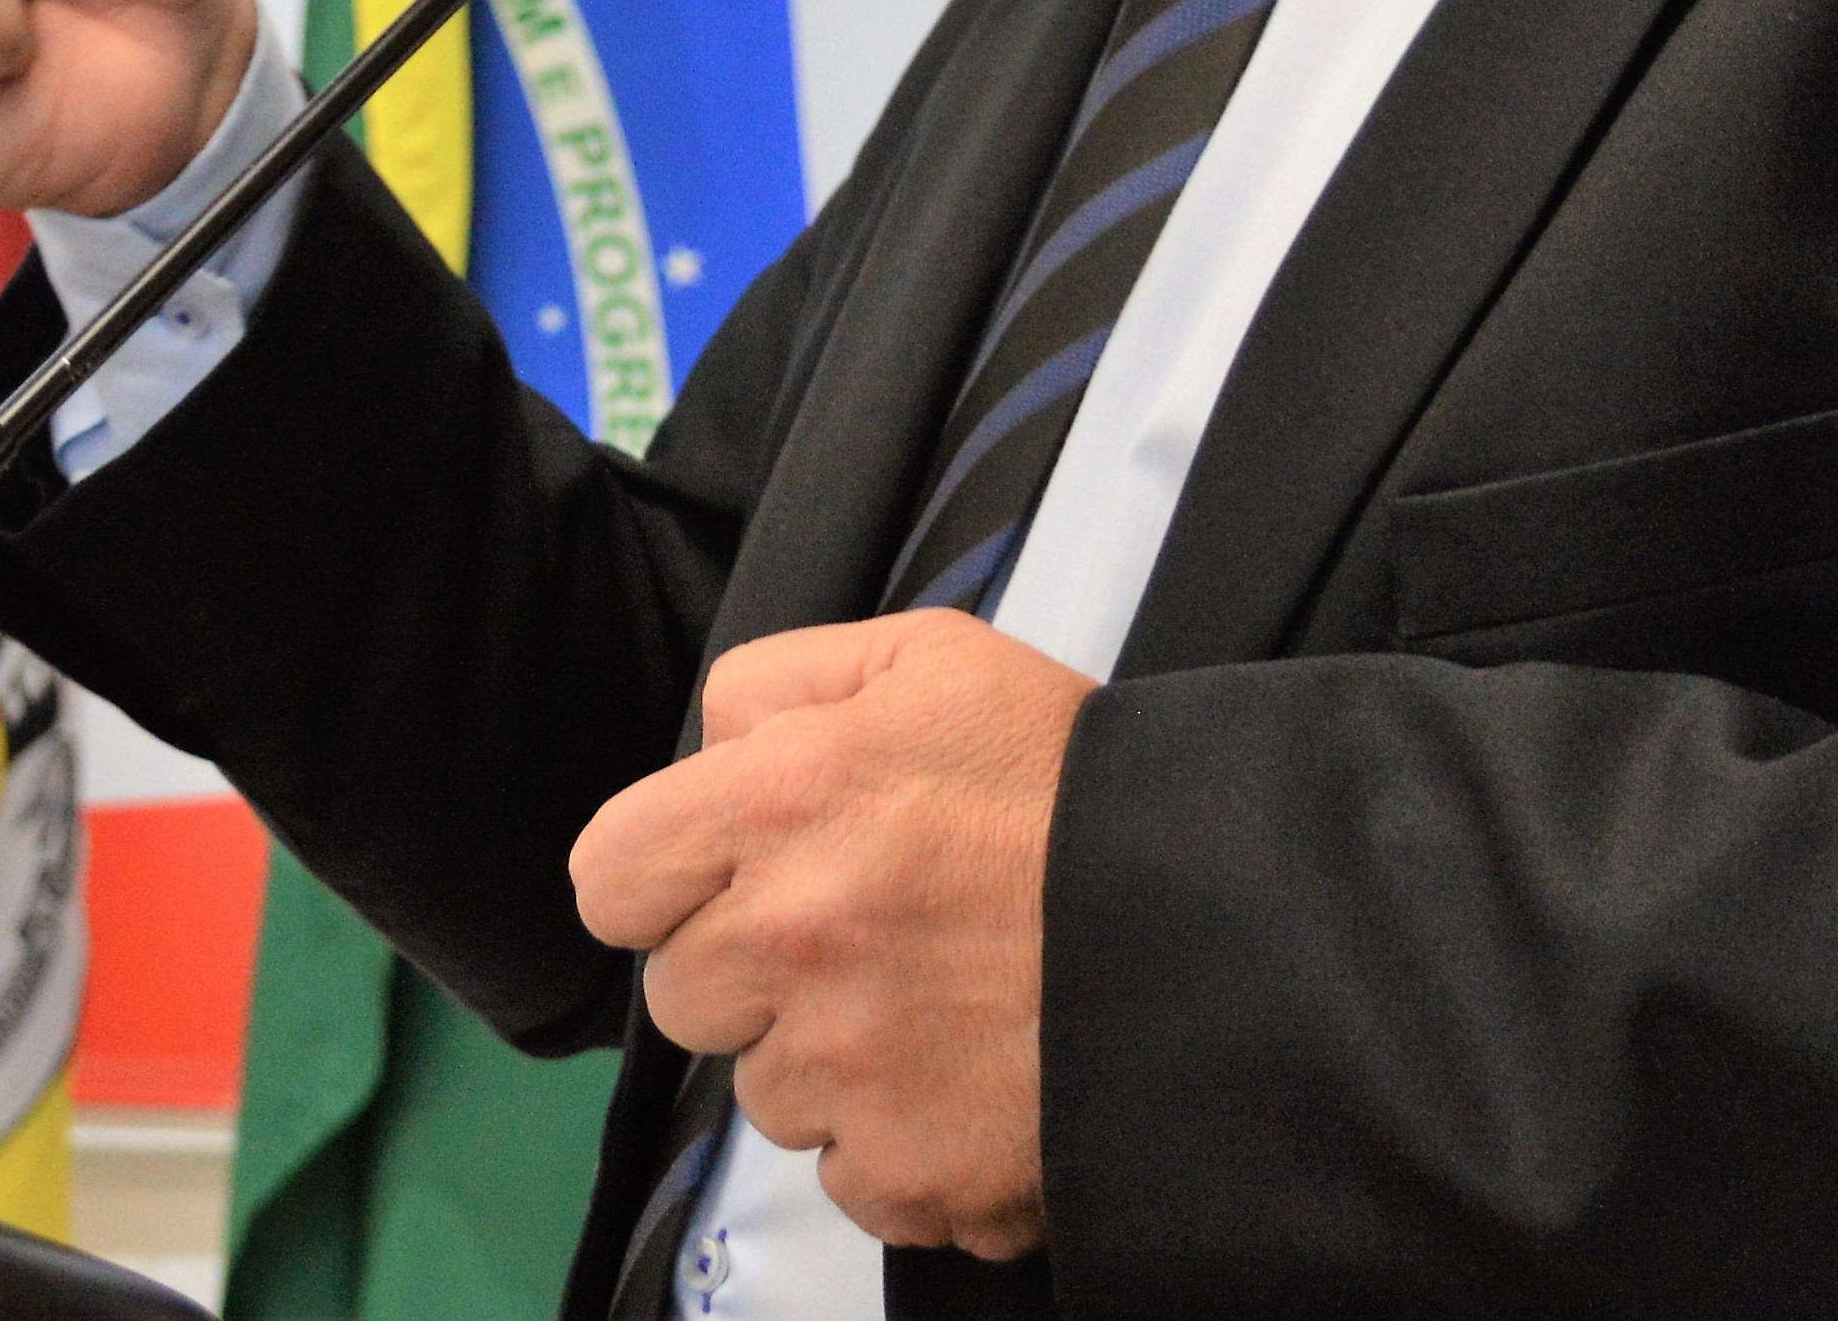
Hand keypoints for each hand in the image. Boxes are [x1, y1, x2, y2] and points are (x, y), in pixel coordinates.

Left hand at [564, 612, 1091, 1257]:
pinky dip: (900, 1144)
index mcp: (775, 804)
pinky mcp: (905, 1171)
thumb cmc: (1079, 791)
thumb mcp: (932, 661)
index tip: (723, 884)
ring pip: (765, 1091)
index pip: (610, 878)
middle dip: (754, 972)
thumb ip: (784, 684)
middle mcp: (789, 941)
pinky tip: (971, 1081)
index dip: (663, 881)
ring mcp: (842, 1069)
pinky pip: (848, 1176)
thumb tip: (709, 747)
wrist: (1226, 929)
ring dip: (828, 1061)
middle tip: (865, 940)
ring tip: (940, 1005)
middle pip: (684, 994)